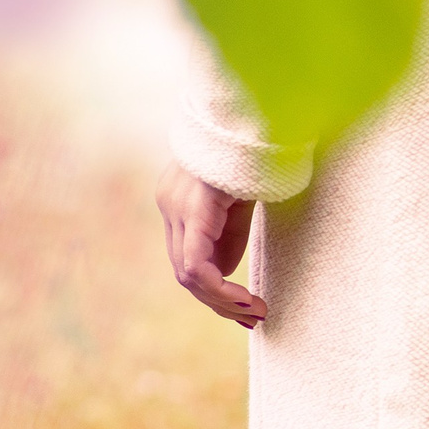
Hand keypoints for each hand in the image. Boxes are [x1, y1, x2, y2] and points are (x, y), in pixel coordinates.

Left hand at [156, 162, 265, 328]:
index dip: (216, 292)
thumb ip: (229, 234)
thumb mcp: (244, 197)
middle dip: (220, 303)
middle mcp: (170, 204)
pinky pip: (196, 264)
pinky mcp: (194, 207)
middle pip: (185, 272)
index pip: (188, 259)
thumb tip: (221, 275)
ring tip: (256, 312)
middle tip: (255, 318)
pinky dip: (220, 290)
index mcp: (180, 201)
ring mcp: (177, 205)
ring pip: (188, 274)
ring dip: (223, 301)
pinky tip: (246, 300)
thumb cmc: (257, 147)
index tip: (249, 309)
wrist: (258, 109)